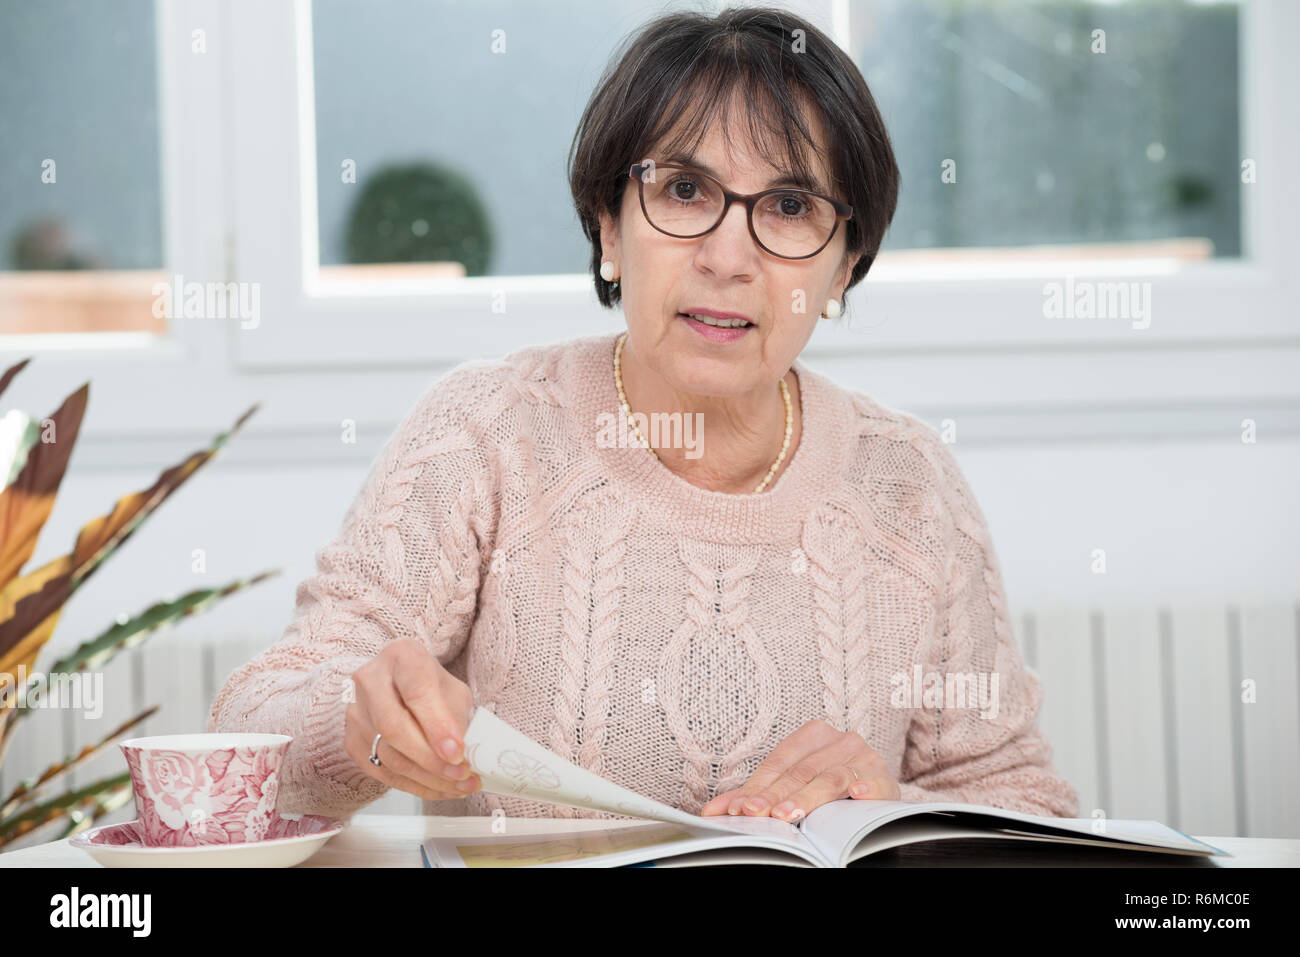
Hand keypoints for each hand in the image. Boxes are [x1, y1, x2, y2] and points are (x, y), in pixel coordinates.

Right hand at [345, 638, 481, 798]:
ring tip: (459, 784)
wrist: (396, 684)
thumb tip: (463, 755)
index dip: (437, 725)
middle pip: (394, 727)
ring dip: (428, 778)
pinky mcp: (352, 742)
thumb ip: (457, 717)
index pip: (416, 691)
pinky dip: (416, 786)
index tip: (457, 751)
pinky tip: (440, 789)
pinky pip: (383, 773)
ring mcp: (356, 713)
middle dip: (431, 759)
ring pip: (388, 756)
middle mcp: (370, 681)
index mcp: (400, 657)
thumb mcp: (451, 689)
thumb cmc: (427, 684)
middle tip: (461, 773)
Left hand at [699, 719, 899, 821]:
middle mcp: (838, 741)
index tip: (737, 808)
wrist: (877, 790)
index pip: (779, 763)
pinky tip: (855, 794)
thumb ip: (757, 795)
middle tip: (755, 814)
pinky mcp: (884, 776)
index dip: (757, 787)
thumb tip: (713, 811)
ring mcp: (863, 757)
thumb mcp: (793, 786)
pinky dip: (864, 787)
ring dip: (807, 798)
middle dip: (774, 796)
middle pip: (800, 772)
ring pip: (830, 778)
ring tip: (787, 814)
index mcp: (813, 736)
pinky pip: (873, 782)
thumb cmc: (829, 786)